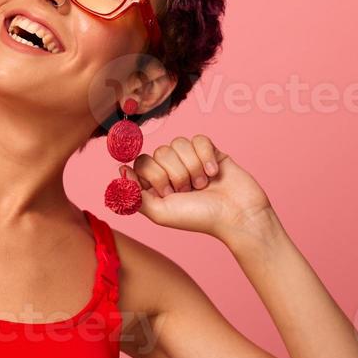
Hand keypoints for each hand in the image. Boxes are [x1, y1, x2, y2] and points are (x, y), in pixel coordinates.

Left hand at [124, 134, 274, 241]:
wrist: (237, 215)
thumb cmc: (199, 218)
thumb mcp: (160, 213)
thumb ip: (136, 194)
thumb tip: (120, 170)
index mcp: (156, 184)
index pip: (141, 162)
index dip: (154, 175)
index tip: (167, 192)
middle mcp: (172, 169)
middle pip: (160, 151)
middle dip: (175, 174)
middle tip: (188, 191)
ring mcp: (192, 159)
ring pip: (179, 143)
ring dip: (192, 167)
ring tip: (203, 185)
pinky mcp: (211, 152)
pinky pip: (199, 139)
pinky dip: (206, 157)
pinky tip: (214, 173)